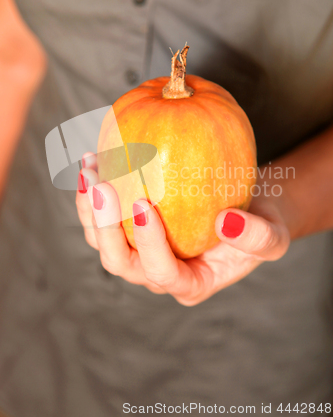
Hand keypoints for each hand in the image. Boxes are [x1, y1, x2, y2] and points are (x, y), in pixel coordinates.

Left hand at [76, 153, 289, 305]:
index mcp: (190, 283)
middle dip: (104, 227)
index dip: (149, 244)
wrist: (244, 209)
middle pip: (120, 263)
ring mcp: (141, 253)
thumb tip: (225, 224)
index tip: (144, 202)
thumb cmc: (259, 225)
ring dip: (90, 207)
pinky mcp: (131, 231)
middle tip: (100, 185)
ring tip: (89, 168)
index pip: (163, 273)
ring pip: (101, 241)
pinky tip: (95, 159)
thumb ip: (257, 237)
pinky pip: (103, 217)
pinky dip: (94, 193)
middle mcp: (158, 273)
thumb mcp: (272, 234)